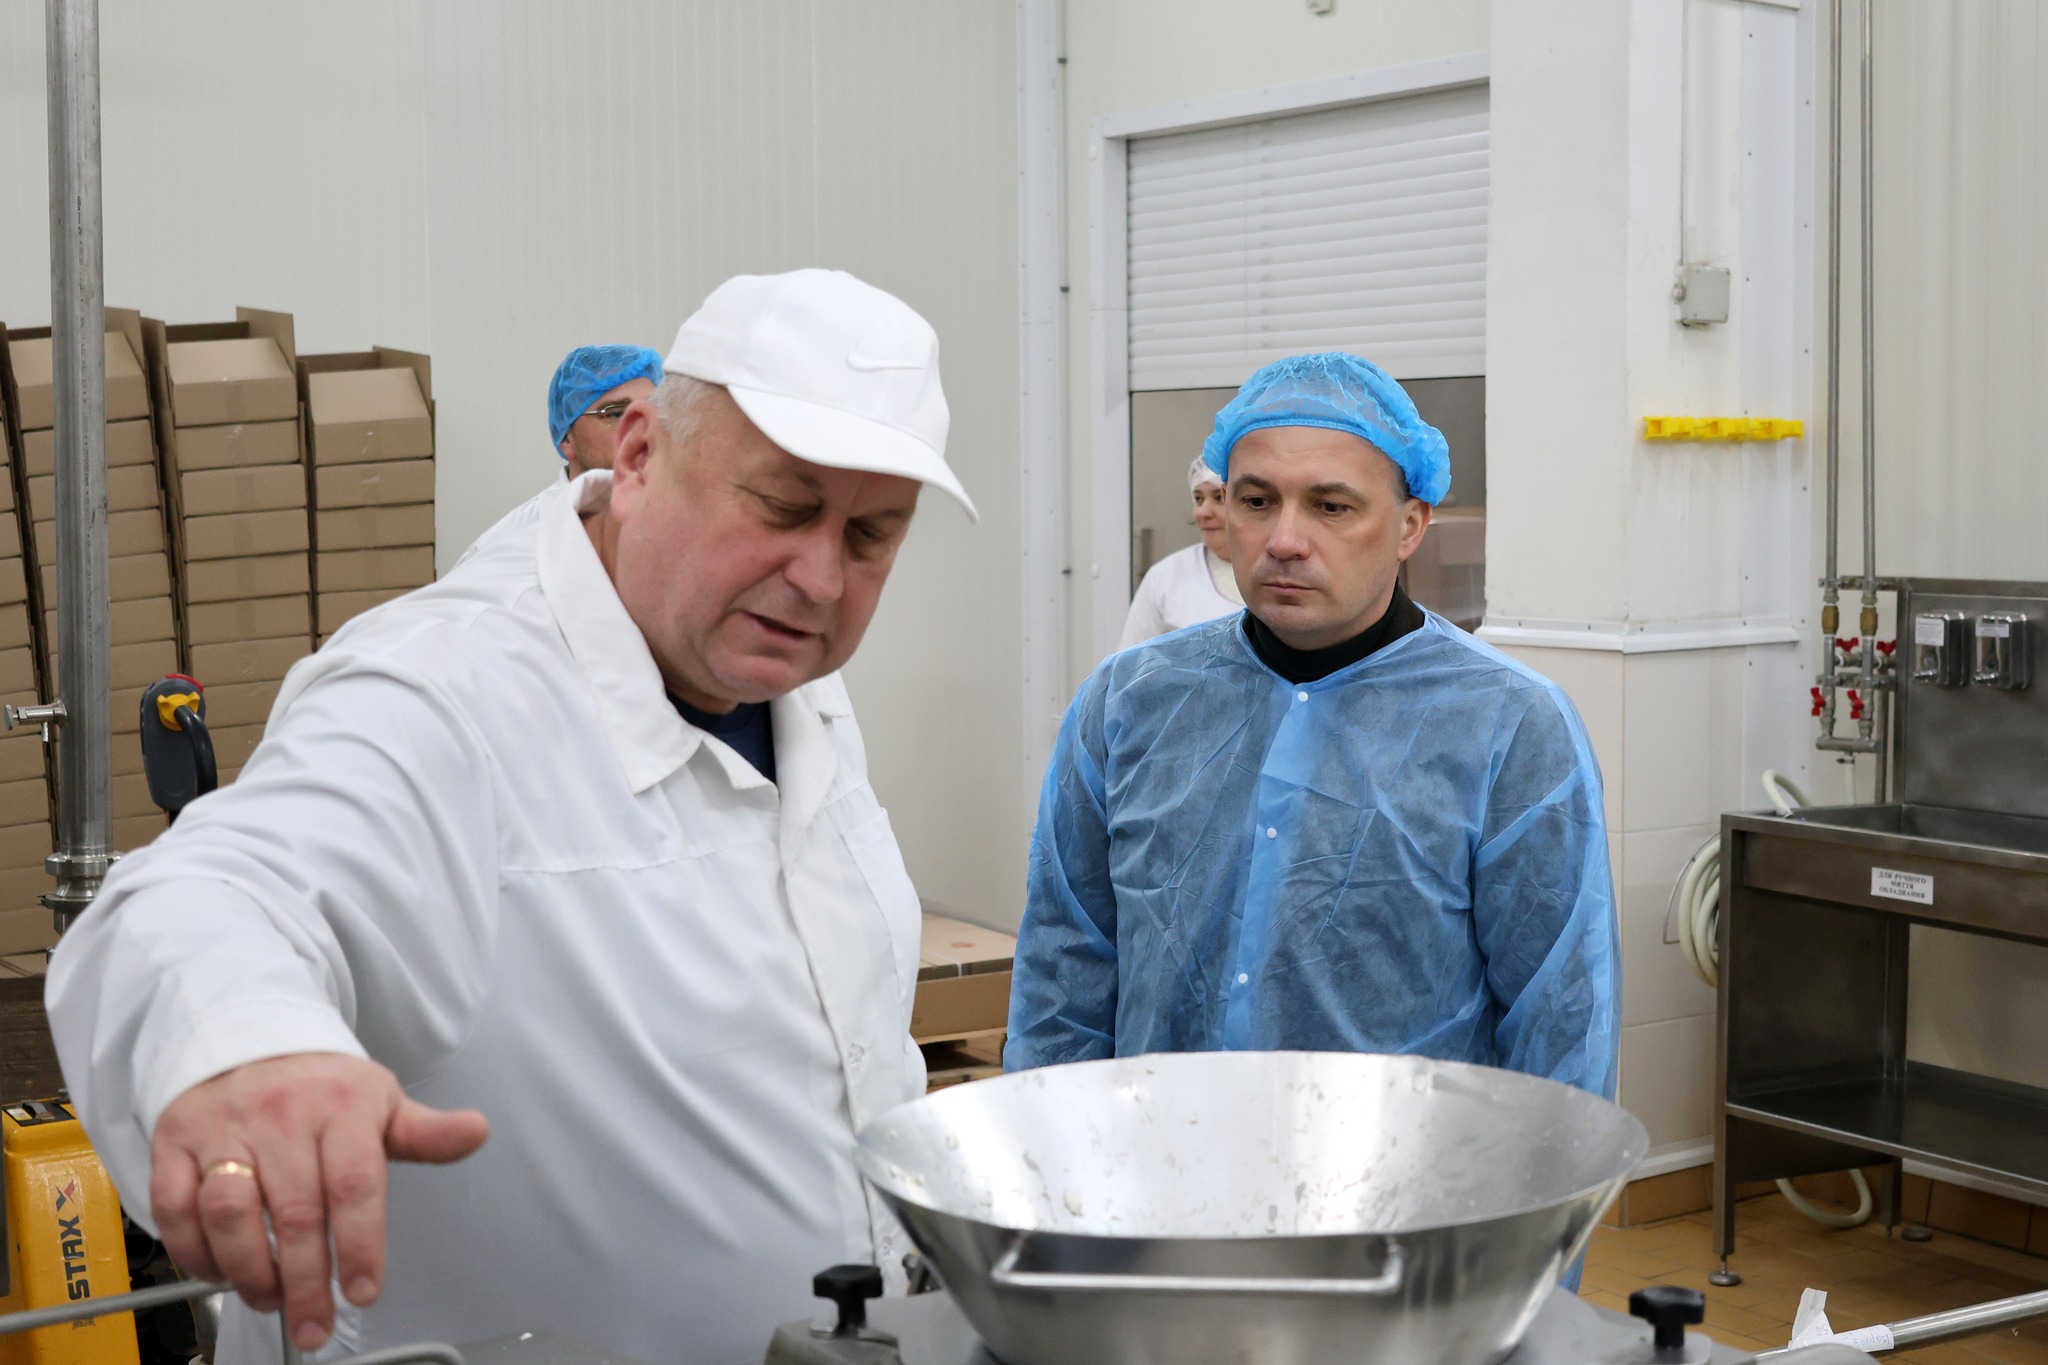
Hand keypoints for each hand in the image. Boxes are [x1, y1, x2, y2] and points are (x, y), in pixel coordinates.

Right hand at [149, 1052, 489, 1351]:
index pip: (354, 1184)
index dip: (360, 1245)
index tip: (364, 1291)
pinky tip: (222, 1273)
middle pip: (295, 1211)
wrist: (248, 1041)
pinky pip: (175, 1208)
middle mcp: (281, 1114)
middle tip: (316, 1325)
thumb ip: (426, 1133)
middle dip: (307, 1281)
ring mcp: (224, 1127)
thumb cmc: (321, 1086)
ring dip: (249, 1271)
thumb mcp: (381, 1101)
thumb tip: (477, 1132)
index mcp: (342, 1105)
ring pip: (230, 1212)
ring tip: (272, 1299)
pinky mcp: (175, 1142)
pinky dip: (195, 1252)